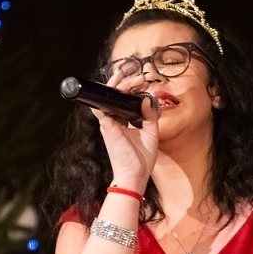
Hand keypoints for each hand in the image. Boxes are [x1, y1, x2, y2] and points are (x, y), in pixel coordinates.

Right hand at [91, 65, 158, 191]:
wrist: (135, 175)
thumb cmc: (141, 159)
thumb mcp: (151, 132)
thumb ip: (150, 115)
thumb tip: (148, 99)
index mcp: (122, 122)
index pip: (122, 100)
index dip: (131, 88)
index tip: (142, 82)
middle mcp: (114, 121)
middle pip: (114, 96)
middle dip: (126, 83)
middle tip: (139, 78)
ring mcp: (109, 124)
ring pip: (108, 98)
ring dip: (119, 86)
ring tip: (133, 80)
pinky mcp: (108, 128)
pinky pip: (101, 109)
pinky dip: (106, 98)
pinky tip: (116, 89)